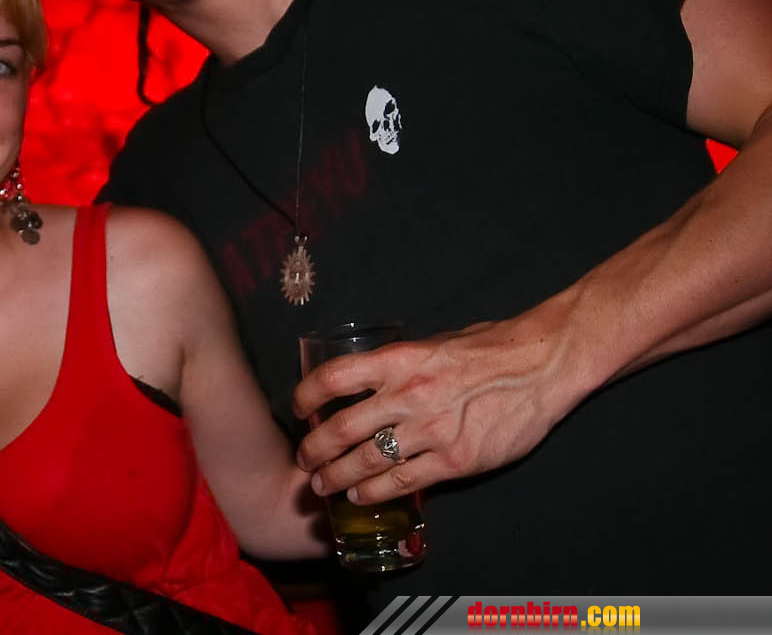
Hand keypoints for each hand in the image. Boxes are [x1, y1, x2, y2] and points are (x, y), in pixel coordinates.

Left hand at [291, 316, 577, 504]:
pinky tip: (361, 496)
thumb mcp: (434, 344)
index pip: (333, 379)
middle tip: (304, 461)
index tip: (298, 409)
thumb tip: (372, 380)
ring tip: (322, 486)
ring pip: (366, 462)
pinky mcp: (456, 461)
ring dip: (336, 477)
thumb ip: (401, 364)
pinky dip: (375, 492)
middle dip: (313, 451)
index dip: (306, 396)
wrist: (543, 365)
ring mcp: (431, 431)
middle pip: (341, 429)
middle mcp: (408, 396)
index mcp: (399, 361)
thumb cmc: (490, 349)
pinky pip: (403, 482)